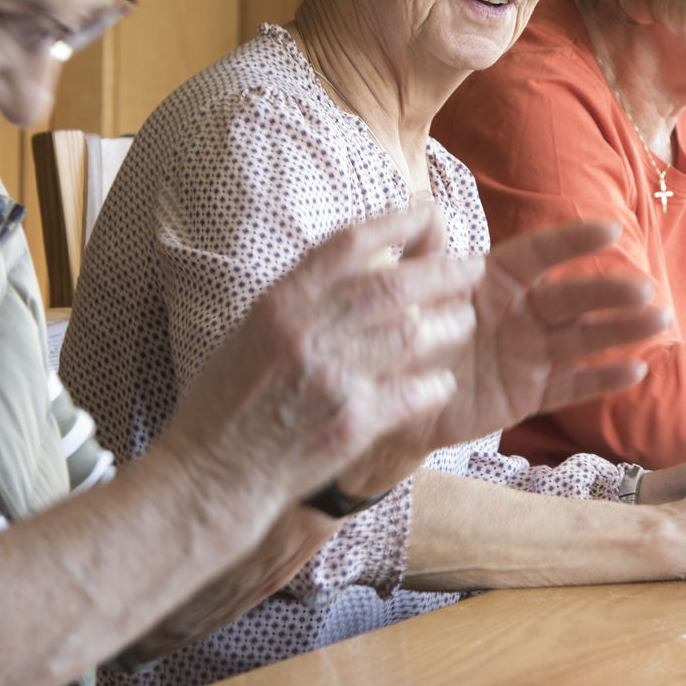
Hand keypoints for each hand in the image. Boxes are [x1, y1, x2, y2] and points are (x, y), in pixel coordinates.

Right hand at [162, 203, 478, 513]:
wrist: (212, 473)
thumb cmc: (228, 402)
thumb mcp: (252, 332)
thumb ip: (302, 299)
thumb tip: (360, 266)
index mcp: (280, 302)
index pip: (349, 243)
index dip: (395, 221)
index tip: (429, 213)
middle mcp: (307, 331)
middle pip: (394, 284)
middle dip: (444, 270)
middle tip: (474, 267)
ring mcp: (331, 377)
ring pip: (413, 333)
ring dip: (449, 325)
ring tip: (464, 322)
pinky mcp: (351, 423)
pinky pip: (414, 391)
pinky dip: (434, 383)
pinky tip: (441, 382)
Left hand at [338, 219, 669, 495]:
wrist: (388, 399)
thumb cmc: (399, 335)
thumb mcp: (404, 293)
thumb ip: (421, 258)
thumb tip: (429, 211)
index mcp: (493, 279)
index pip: (537, 254)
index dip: (570, 242)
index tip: (610, 228)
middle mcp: (518, 312)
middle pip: (569, 297)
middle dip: (607, 291)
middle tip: (644, 288)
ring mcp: (528, 353)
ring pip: (581, 338)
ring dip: (620, 329)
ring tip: (658, 320)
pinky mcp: (529, 394)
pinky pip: (569, 386)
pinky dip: (600, 380)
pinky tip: (635, 370)